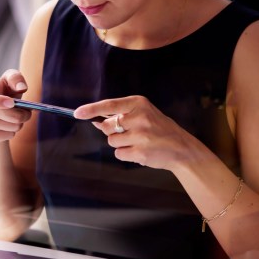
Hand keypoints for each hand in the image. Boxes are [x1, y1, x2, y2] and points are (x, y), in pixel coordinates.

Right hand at [0, 69, 32, 144]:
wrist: (0, 113)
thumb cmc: (8, 93)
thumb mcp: (12, 81)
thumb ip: (16, 78)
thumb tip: (21, 87)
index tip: (12, 102)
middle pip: (7, 115)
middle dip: (23, 114)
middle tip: (27, 112)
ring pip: (11, 126)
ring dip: (19, 123)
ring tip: (15, 118)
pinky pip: (8, 136)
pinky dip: (12, 133)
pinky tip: (7, 127)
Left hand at [75, 96, 198, 169]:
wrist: (182, 148)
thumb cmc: (159, 130)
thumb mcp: (144, 114)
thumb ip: (122, 115)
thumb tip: (95, 121)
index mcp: (139, 103)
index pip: (109, 105)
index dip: (91, 109)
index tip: (77, 113)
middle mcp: (140, 117)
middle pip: (107, 126)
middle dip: (112, 131)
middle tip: (129, 133)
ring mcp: (141, 135)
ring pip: (112, 141)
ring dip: (121, 144)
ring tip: (138, 142)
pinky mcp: (140, 152)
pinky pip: (119, 154)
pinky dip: (126, 154)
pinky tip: (141, 151)